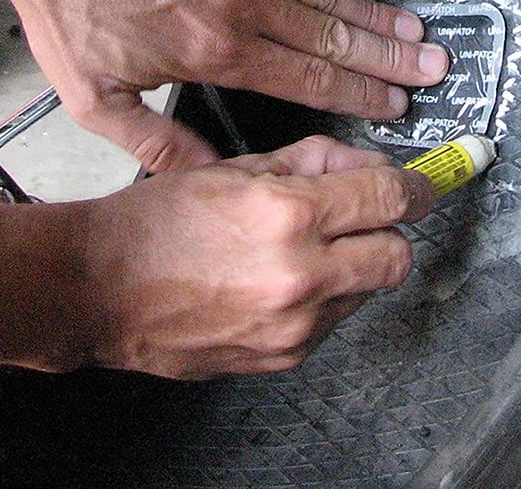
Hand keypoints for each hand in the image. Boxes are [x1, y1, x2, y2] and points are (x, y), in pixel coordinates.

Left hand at [0, 0, 449, 172]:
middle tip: (434, 66)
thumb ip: (159, 145)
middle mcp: (238, 1)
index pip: (308, 79)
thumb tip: (206, 179)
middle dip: (389, 55)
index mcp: (214, 51)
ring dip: (372, 11)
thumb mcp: (98, 101)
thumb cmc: (71, 12)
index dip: (358, 94)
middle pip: (333, 35)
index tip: (394, 103)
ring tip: (414, 28)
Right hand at [74, 136, 433, 378]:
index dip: (416, 185)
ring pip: (368, 291)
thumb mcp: (232, 169)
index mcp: (286, 214)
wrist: (101, 288)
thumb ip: (308, 163)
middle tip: (361, 217)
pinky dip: (322, 299)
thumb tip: (359, 165)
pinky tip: (278, 282)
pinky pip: (332, 322)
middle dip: (388, 231)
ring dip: (353, 265)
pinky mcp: (284, 357)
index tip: (420, 183)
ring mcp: (294, 324)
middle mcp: (299, 274)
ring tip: (301, 250)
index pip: (392, 197)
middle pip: (398, 254)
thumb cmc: (153, 225)